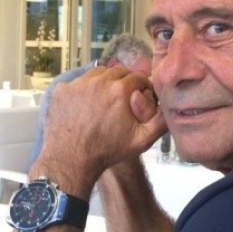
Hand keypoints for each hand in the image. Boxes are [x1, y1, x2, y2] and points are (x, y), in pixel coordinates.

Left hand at [33, 66, 166, 193]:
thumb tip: (170, 108)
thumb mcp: (141, 140)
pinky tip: (86, 104)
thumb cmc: (107, 151)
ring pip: (97, 73)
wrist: (71, 160)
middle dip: (124, 80)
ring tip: (105, 98)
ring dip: (105, 81)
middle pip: (118, 71)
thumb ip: (160, 122)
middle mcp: (98, 81)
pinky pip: (78, 82)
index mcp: (120, 90)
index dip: (142, 85)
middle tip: (124, 96)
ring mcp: (77, 84)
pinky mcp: (62, 89)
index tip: (141, 94)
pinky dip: (85, 89)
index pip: (137, 76)